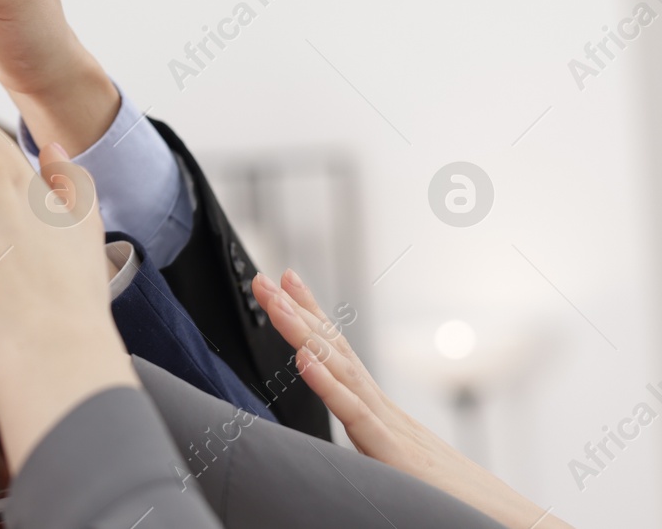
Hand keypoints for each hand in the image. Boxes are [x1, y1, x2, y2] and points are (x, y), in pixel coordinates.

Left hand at [253, 270, 571, 528]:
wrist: (518, 526)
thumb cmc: (462, 503)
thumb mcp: (404, 472)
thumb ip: (379, 449)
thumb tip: (357, 441)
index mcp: (384, 415)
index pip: (342, 356)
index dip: (313, 320)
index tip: (285, 285)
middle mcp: (386, 413)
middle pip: (336, 352)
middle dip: (298, 313)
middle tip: (263, 277)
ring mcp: (392, 429)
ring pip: (341, 372)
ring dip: (304, 333)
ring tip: (274, 301)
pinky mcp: (396, 455)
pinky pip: (356, 415)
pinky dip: (329, 385)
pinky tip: (303, 360)